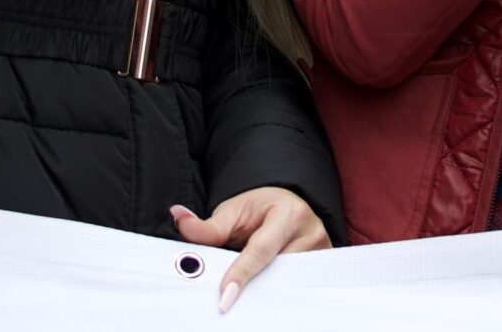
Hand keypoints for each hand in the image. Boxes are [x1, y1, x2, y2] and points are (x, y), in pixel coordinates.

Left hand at [170, 189, 329, 312]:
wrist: (288, 205)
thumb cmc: (260, 209)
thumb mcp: (233, 212)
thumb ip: (207, 225)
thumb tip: (177, 216)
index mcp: (288, 213)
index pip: (261, 250)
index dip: (240, 274)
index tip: (223, 297)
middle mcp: (311, 232)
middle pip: (276, 272)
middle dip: (252, 287)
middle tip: (227, 297)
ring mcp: (322, 252)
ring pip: (287, 284)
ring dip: (265, 290)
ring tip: (248, 291)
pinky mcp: (324, 267)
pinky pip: (298, 289)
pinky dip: (279, 293)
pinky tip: (265, 295)